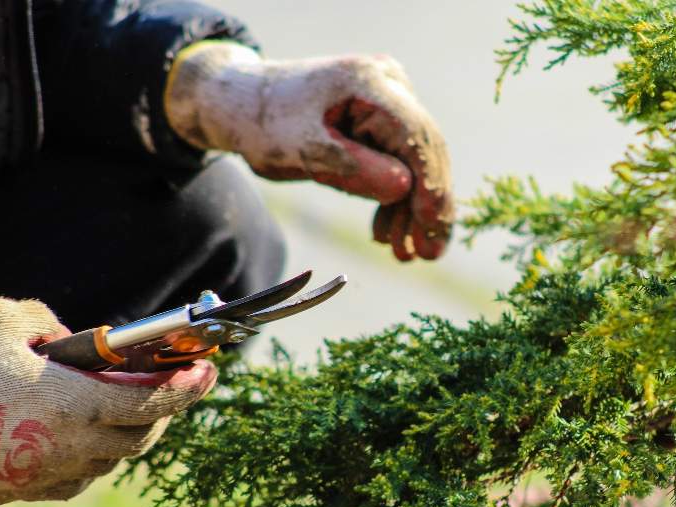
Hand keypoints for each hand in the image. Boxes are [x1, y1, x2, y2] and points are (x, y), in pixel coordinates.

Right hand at [0, 298, 215, 503]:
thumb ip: (51, 323)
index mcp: (76, 404)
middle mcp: (69, 447)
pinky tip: (83, 437)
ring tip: (128, 406)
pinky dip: (92, 457)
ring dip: (128, 435)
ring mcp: (43, 474)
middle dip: (164, 411)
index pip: (154, 401)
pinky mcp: (16, 490)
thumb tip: (73, 339)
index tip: (211, 371)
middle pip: (141, 437)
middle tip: (172, 385)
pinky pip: (74, 478)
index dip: (189, 387)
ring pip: (109, 461)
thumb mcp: (3, 318)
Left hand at [164, 42, 453, 260]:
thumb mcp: (302, 151)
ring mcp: (389, 100)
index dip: (430, 184)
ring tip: (404, 254)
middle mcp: (388, 84)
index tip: (433, 227)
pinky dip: (395, 199)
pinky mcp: (382, 120)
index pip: (416, 135)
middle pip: (424, 150)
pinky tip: (387, 233)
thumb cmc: (265, 123)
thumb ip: (352, 168)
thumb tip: (405, 188)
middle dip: (427, 205)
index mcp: (368, 82)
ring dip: (411, 210)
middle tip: (427, 255)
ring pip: (415, 161)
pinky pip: (399, 161)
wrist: (242, 104)